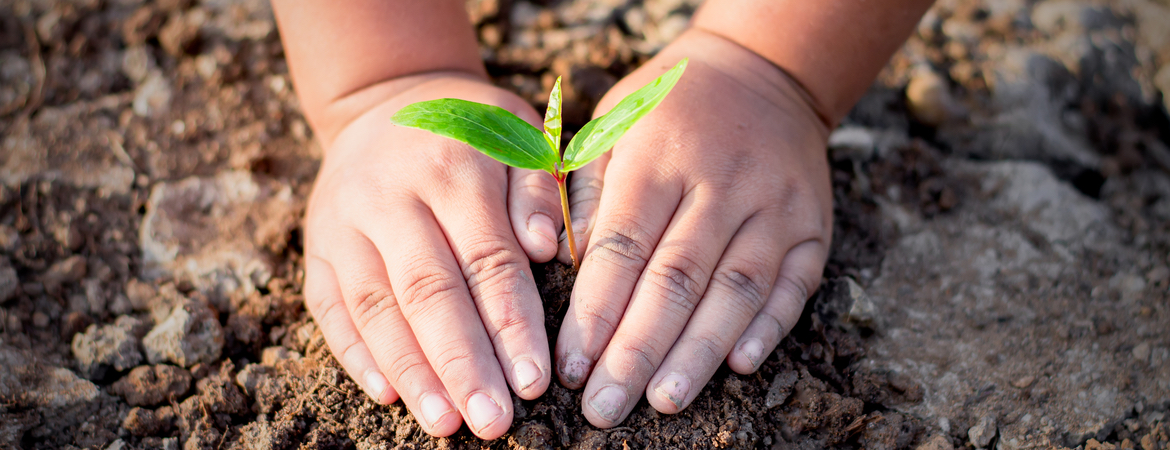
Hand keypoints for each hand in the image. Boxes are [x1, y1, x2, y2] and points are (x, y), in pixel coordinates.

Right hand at [301, 73, 565, 438]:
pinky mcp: (317, 245)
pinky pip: (329, 306)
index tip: (534, 380)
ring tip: (444, 422)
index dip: (510, 324)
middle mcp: (391, 197)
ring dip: (411, 371)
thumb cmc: (473, 130)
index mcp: (453, 168)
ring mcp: (344, 223)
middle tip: (492, 422)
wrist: (385, 98)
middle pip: (428, 291)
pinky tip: (388, 395)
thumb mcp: (519, 134)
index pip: (487, 259)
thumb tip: (549, 247)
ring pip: (375, 306)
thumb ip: (537, 189)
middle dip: (462, 363)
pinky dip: (356, 354)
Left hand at [551, 29, 833, 426]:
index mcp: (659, 158)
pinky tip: (739, 367)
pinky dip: (768, 329)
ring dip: (698, 353)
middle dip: (636, 351)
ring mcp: (775, 206)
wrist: (761, 71)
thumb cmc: (668, 110)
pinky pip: (793, 286)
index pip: (622, 248)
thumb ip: (585, 192)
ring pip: (735, 291)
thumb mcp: (611, 126)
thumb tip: (566, 265)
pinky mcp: (813, 226)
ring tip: (664, 400)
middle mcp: (721, 183)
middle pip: (676, 280)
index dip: (594, 313)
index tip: (570, 367)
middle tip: (605, 407)